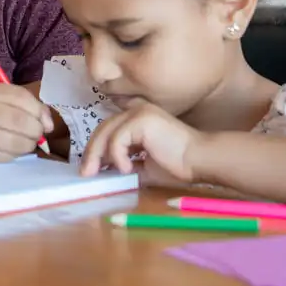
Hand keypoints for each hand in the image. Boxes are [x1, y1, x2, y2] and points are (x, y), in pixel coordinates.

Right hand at [0, 83, 54, 161]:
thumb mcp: (0, 98)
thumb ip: (28, 104)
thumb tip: (49, 125)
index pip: (22, 98)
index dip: (39, 111)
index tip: (45, 121)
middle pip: (22, 122)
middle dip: (37, 131)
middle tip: (37, 133)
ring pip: (17, 142)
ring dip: (29, 145)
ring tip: (26, 142)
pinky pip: (8, 156)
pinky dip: (16, 154)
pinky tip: (13, 148)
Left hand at [80, 101, 203, 184]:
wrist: (200, 160)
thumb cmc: (178, 165)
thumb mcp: (144, 166)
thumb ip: (124, 164)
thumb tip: (102, 171)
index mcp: (138, 119)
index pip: (109, 129)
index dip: (96, 147)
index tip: (90, 168)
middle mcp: (136, 111)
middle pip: (103, 129)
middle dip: (92, 152)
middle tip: (85, 173)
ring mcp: (139, 113)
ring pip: (107, 132)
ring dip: (98, 155)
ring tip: (98, 173)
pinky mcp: (142, 119)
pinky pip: (118, 138)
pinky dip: (117, 155)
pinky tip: (127, 169)